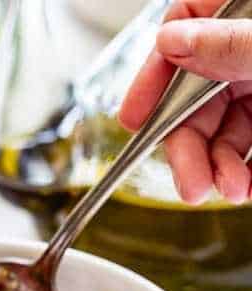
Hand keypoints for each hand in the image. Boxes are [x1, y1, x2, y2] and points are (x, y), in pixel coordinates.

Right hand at [119, 1, 251, 203]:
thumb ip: (230, 42)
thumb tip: (174, 40)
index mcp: (241, 10)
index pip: (182, 27)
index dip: (152, 78)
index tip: (133, 119)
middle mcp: (249, 45)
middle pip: (198, 91)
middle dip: (190, 144)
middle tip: (190, 183)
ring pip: (227, 122)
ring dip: (220, 164)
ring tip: (229, 190)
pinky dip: (248, 167)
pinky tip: (247, 184)